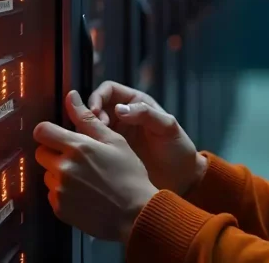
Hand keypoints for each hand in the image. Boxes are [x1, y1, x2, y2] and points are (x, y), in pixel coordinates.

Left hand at [34, 90, 158, 242]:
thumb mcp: (114, 141)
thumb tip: (71, 96)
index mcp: (77, 147)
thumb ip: (87, 119)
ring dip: (59, 173)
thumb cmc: (129, 175)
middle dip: (54, 152)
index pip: (42, 131)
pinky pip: (53, 194)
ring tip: (85, 178)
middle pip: (41, 153)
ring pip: (47, 174)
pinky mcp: (60, 209)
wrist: (135, 214)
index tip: (59, 136)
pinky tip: (84, 194)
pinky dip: (64, 193)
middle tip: (76, 158)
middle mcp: (63, 168)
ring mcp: (60, 190)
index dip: (49, 131)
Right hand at [88, 81, 206, 195]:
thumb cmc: (178, 148)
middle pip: (95, 107)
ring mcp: (116, 134)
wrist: (181, 177)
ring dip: (87, 131)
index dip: (98, 97)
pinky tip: (93, 153)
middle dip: (89, 116)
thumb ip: (145, 114)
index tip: (95, 113)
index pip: (109, 90)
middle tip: (94, 130)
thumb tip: (118, 109)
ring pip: (91, 125)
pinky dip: (90, 145)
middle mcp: (122, 116)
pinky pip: (95, 144)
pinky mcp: (112, 152)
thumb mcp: (166, 127)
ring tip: (93, 142)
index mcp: (136, 103)